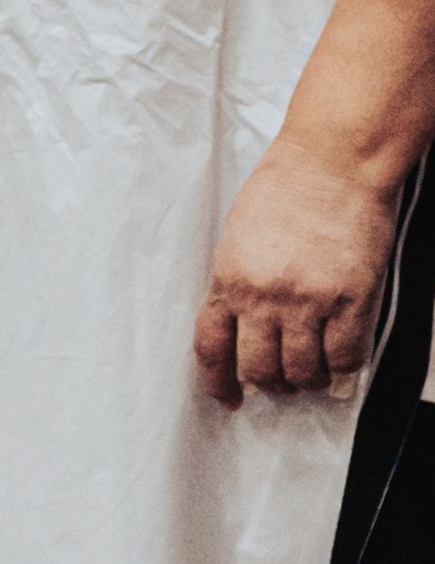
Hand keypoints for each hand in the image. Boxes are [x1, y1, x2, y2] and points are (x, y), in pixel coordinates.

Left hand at [201, 140, 405, 405]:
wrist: (331, 163)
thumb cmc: (283, 190)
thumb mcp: (238, 236)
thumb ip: (238, 280)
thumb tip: (243, 322)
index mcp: (228, 279)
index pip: (212, 346)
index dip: (218, 381)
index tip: (227, 399)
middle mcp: (263, 296)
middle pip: (259, 368)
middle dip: (270, 384)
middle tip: (282, 383)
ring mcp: (309, 300)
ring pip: (303, 370)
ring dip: (308, 381)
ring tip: (315, 375)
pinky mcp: (352, 298)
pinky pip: (347, 354)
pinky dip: (345, 369)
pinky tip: (344, 366)